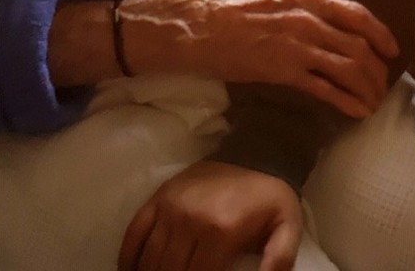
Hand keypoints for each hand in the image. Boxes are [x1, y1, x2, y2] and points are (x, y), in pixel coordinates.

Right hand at [119, 0, 399, 118]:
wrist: (194, 26)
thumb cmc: (227, 2)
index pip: (356, 14)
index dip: (380, 33)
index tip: (392, 48)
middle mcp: (308, 19)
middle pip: (359, 45)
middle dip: (377, 68)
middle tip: (384, 83)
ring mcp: (297, 46)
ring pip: (348, 68)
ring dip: (367, 87)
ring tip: (373, 101)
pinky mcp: (283, 71)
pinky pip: (325, 89)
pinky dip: (346, 101)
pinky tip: (356, 112)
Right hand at [119, 161, 298, 270]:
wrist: (254, 155)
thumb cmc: (268, 200)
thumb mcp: (287, 228)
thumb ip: (278, 260)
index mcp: (221, 231)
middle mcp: (191, 219)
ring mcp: (170, 207)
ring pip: (150, 258)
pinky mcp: (158, 197)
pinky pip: (133, 233)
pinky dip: (127, 258)